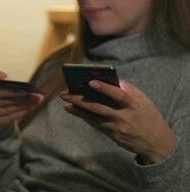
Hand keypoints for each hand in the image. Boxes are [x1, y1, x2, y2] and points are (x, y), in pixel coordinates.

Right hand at [0, 71, 43, 130]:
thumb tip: (3, 76)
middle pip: (4, 101)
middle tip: (35, 96)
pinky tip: (27, 109)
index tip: (25, 90)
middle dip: (20, 98)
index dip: (11, 91)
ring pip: (7, 109)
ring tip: (34, 102)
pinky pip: (8, 118)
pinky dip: (18, 114)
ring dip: (22, 106)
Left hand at [60, 79, 177, 163]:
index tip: (90, 82)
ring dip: (77, 110)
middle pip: (99, 108)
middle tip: (65, 93)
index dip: (105, 88)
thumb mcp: (143, 100)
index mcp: (135, 105)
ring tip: (65, 102)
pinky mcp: (112, 136)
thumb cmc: (148, 115)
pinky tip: (73, 110)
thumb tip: (108, 78)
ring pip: (93, 118)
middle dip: (80, 100)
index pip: (119, 95)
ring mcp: (117, 128)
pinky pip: (95, 124)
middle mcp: (125, 117)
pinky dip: (84, 116)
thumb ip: (127, 89)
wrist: (156, 143)